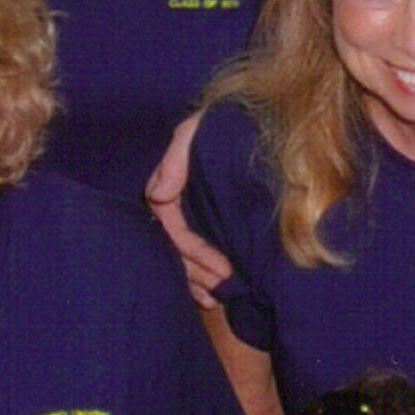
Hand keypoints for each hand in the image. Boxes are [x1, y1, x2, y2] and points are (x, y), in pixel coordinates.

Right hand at [145, 117, 228, 300]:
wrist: (256, 118)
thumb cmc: (222, 122)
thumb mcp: (194, 131)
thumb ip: (176, 159)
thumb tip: (158, 194)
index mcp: (171, 185)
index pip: (173, 227)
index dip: (193, 251)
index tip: (220, 267)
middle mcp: (178, 204)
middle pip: (177, 249)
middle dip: (197, 272)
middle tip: (224, 286)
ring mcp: (194, 214)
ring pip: (185, 257)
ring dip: (198, 280)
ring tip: (218, 296)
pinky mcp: (210, 221)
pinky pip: (198, 255)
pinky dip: (204, 277)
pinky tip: (215, 294)